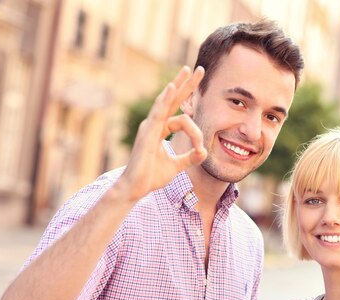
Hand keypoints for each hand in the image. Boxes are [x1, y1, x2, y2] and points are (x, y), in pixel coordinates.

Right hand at [116, 66, 206, 201]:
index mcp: (161, 130)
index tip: (201, 150)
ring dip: (178, 85)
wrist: (135, 188)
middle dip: (187, 85)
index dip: (196, 133)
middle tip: (200, 70)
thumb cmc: (151, 176)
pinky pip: (158, 113)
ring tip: (187, 70)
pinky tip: (172, 87)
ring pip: (166, 102)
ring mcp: (149, 126)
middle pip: (173, 100)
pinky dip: (165, 99)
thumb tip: (204, 152)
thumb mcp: (176, 166)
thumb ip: (190, 157)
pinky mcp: (147, 132)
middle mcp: (154, 124)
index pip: (182, 119)